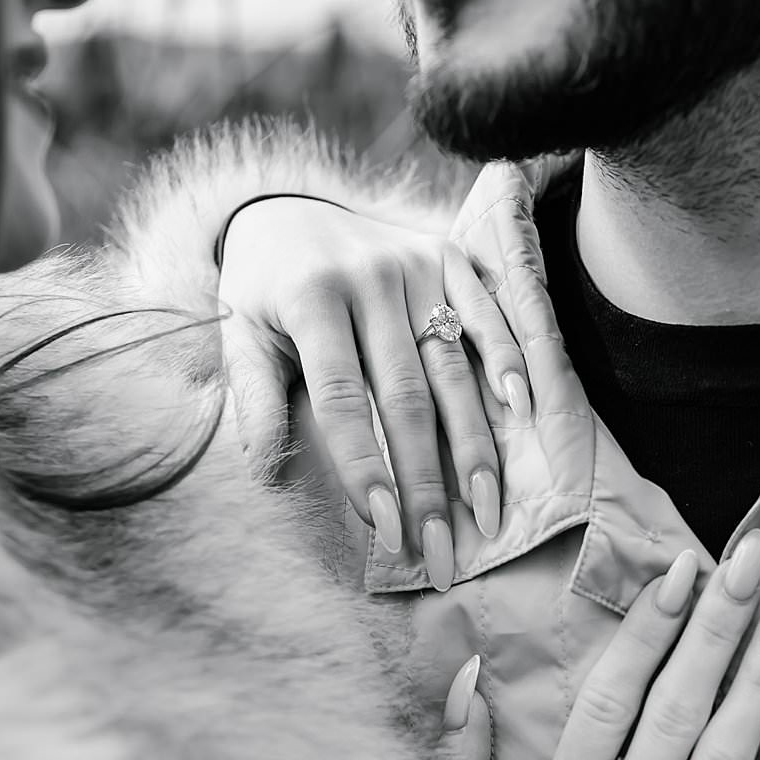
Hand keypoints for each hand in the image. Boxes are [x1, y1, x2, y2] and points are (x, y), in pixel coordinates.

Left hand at [218, 198, 532, 587]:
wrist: (284, 209)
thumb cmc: (260, 291)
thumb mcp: (238, 335)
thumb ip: (251, 398)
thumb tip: (264, 473)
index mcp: (312, 300)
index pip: (342, 400)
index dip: (364, 467)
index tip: (386, 531)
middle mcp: (369, 279)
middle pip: (408, 397)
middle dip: (428, 481)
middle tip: (442, 549)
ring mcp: (415, 265)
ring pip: (453, 368)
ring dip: (476, 444)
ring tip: (489, 508)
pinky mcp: (448, 254)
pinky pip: (486, 313)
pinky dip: (508, 359)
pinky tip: (521, 410)